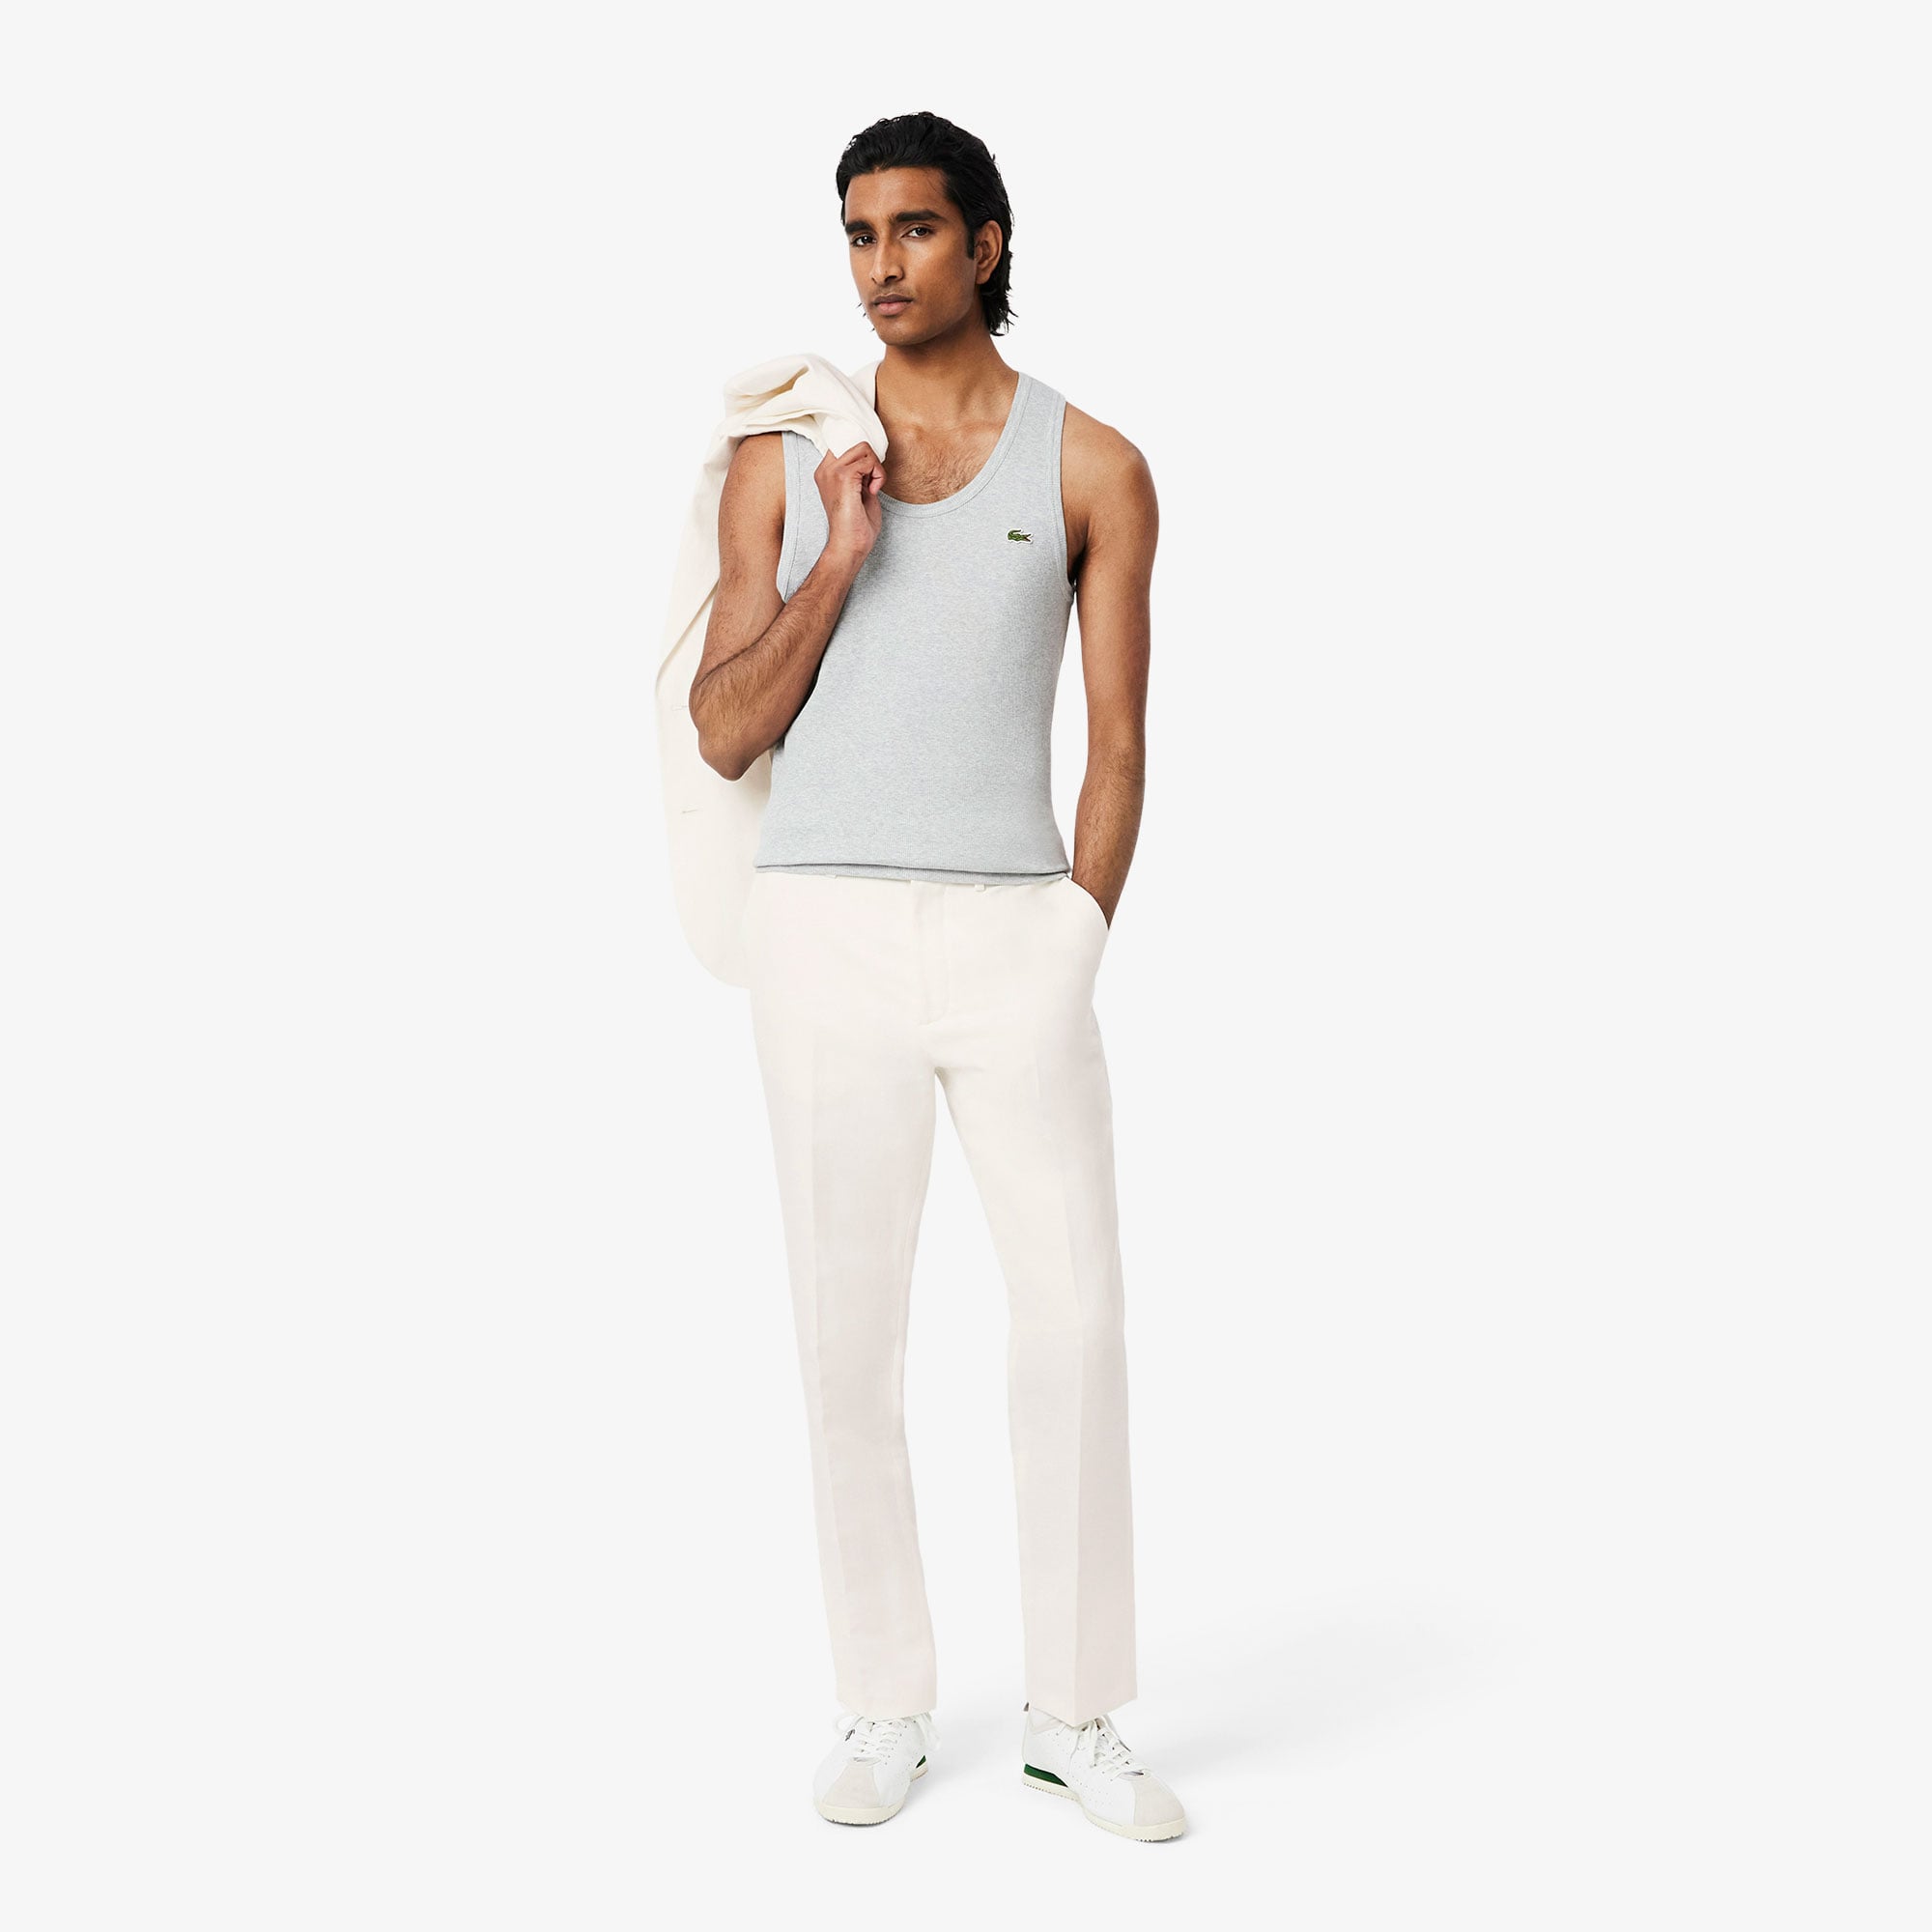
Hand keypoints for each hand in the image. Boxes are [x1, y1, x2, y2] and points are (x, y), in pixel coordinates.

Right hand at [815, 441, 884, 566]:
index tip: (870, 472)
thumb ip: (861, 472)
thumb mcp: (859, 491)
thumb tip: (872, 457)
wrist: (850, 545)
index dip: (863, 454)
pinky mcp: (843, 477)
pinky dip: (878, 475)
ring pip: (864, 448)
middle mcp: (825, 469)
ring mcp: (832, 472)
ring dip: (876, 467)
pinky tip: (873, 492)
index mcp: (826, 472)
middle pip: (856, 442)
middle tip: (872, 483)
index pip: (844, 442)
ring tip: (872, 487)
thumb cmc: (856, 525)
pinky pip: (869, 460)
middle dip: (871, 460)